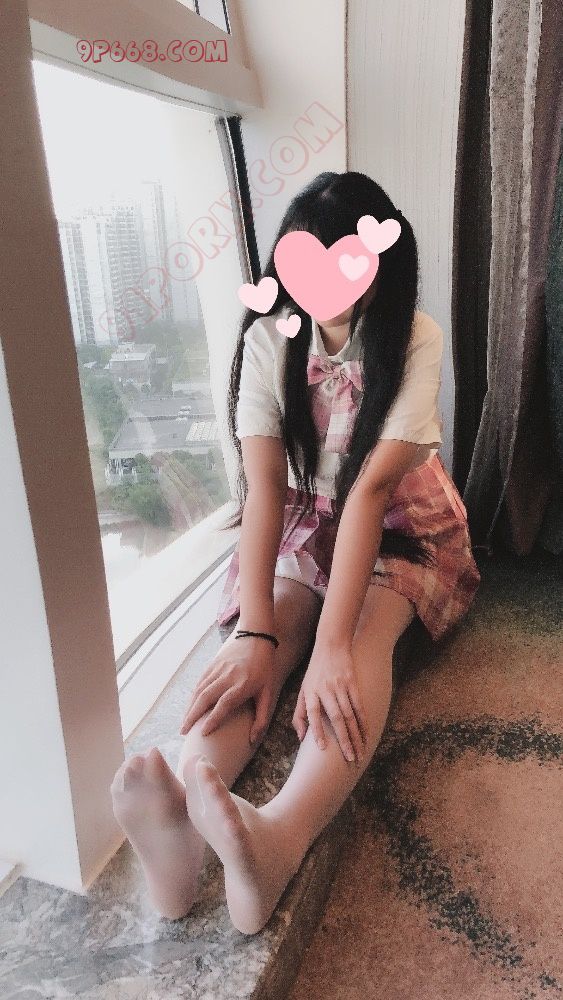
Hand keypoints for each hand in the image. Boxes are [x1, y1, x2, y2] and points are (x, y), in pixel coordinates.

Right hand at [179, 635, 278, 744]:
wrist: (256, 636)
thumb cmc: (264, 667)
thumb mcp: (268, 692)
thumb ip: (262, 717)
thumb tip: (253, 739)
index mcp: (242, 685)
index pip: (224, 704)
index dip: (213, 719)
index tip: (203, 732)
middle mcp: (227, 677)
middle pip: (206, 697)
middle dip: (193, 716)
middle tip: (184, 731)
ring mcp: (217, 669)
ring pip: (199, 690)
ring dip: (190, 707)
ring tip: (184, 722)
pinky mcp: (212, 664)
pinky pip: (199, 681)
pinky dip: (192, 695)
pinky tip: (189, 705)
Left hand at [292, 638, 366, 763]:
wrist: (331, 645)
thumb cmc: (314, 672)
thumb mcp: (303, 690)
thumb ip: (299, 714)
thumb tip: (301, 738)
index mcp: (310, 693)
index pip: (313, 714)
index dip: (317, 730)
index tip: (323, 748)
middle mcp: (325, 690)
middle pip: (336, 718)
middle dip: (344, 740)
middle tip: (350, 759)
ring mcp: (340, 686)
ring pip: (350, 715)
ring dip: (356, 735)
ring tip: (360, 752)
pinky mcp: (352, 683)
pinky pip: (359, 705)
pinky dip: (363, 721)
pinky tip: (367, 734)